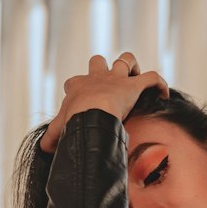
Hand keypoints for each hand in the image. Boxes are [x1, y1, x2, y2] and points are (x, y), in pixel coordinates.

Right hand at [40, 52, 168, 152]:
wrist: (91, 115)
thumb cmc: (73, 122)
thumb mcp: (58, 130)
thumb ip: (51, 138)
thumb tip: (43, 148)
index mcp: (78, 87)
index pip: (74, 82)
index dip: (77, 90)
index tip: (80, 105)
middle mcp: (97, 78)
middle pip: (97, 62)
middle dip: (103, 69)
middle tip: (108, 88)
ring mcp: (116, 79)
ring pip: (126, 59)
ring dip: (132, 68)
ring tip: (135, 82)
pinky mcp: (134, 85)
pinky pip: (152, 77)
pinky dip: (159, 84)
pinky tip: (163, 94)